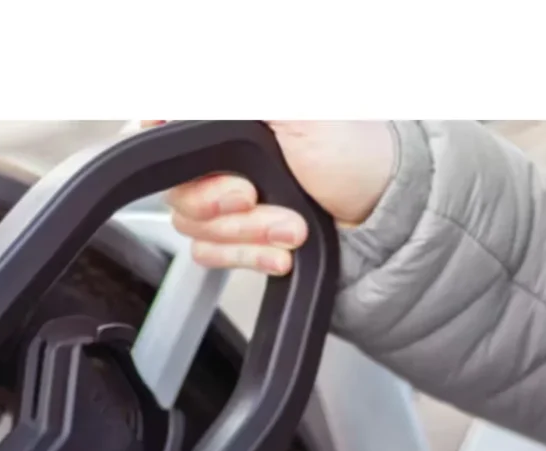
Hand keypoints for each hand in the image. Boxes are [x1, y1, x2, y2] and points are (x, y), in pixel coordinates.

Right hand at [144, 120, 395, 274]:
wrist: (380, 217)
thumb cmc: (354, 155)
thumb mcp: (298, 110)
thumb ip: (236, 98)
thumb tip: (175, 102)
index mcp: (229, 117)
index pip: (166, 127)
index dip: (167, 146)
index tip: (195, 159)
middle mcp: (223, 155)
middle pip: (178, 189)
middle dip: (223, 206)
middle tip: (257, 197)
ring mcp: (225, 199)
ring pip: (194, 228)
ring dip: (248, 234)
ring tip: (290, 227)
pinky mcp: (233, 236)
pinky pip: (209, 255)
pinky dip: (248, 257)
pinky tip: (279, 250)